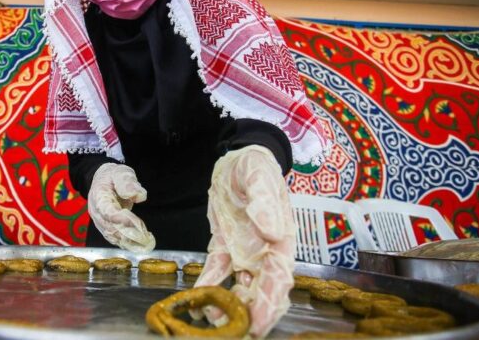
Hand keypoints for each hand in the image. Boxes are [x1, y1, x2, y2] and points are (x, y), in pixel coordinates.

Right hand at [88, 163, 155, 251]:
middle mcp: (96, 211)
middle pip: (110, 227)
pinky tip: (139, 245)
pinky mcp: (104, 227)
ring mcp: (99, 221)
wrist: (102, 181)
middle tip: (146, 238)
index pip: (108, 211)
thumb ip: (128, 182)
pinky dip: (126, 243)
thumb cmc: (113, 176)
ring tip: (146, 244)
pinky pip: (114, 238)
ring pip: (112, 235)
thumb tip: (137, 194)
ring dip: (129, 242)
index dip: (122, 220)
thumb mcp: (121, 172)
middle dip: (129, 234)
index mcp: (99, 196)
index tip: (138, 224)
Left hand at [194, 145, 295, 337]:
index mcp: (280, 238)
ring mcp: (244, 250)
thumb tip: (271, 231)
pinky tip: (198, 298)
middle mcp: (264, 251)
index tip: (259, 324)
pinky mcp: (224, 246)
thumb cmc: (255, 166)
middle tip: (234, 331)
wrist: (237, 157)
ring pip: (241, 287)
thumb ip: (264, 201)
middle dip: (251, 314)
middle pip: (261, 291)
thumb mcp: (258, 176)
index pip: (278, 278)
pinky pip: (218, 271)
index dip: (270, 303)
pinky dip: (210, 284)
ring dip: (229, 305)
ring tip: (210, 317)